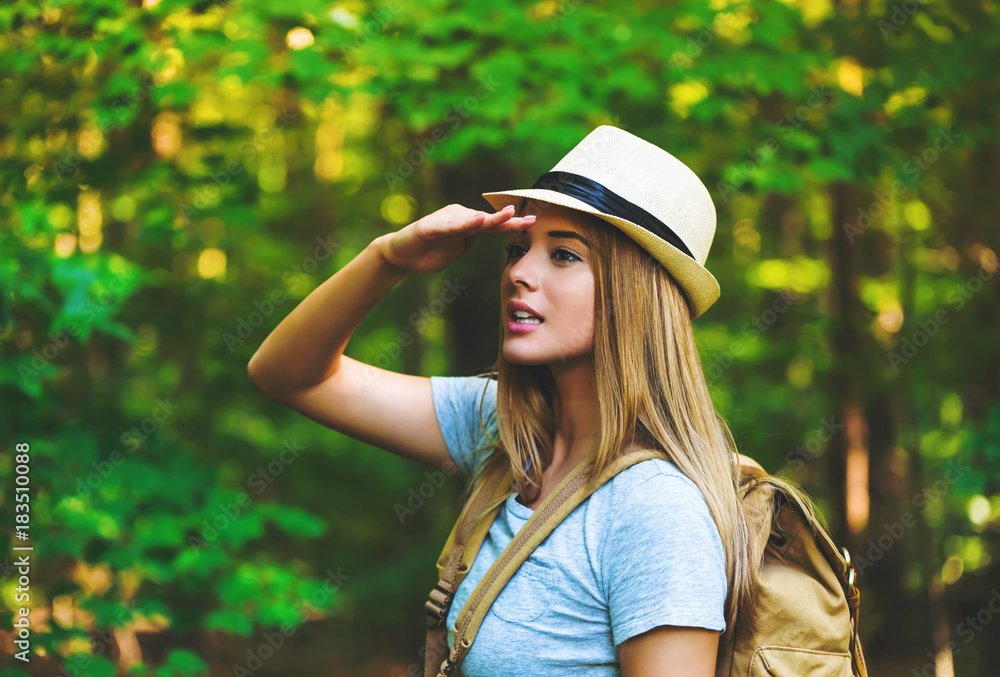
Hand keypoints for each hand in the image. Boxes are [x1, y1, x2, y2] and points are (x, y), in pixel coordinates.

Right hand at [376, 203, 534, 274]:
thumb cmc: (430, 252)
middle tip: (527, 218)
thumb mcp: (458, 248)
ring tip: (508, 215)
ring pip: (470, 220)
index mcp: (467, 225)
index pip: (493, 225)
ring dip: (490, 219)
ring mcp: (444, 220)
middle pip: (486, 220)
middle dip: (508, 219)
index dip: (512, 224)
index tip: (533, 221)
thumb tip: (491, 234)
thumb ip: (472, 240)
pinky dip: (462, 223)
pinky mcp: (428, 226)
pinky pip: (448, 225)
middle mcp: (458, 217)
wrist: (401, 256)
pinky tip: (475, 220)